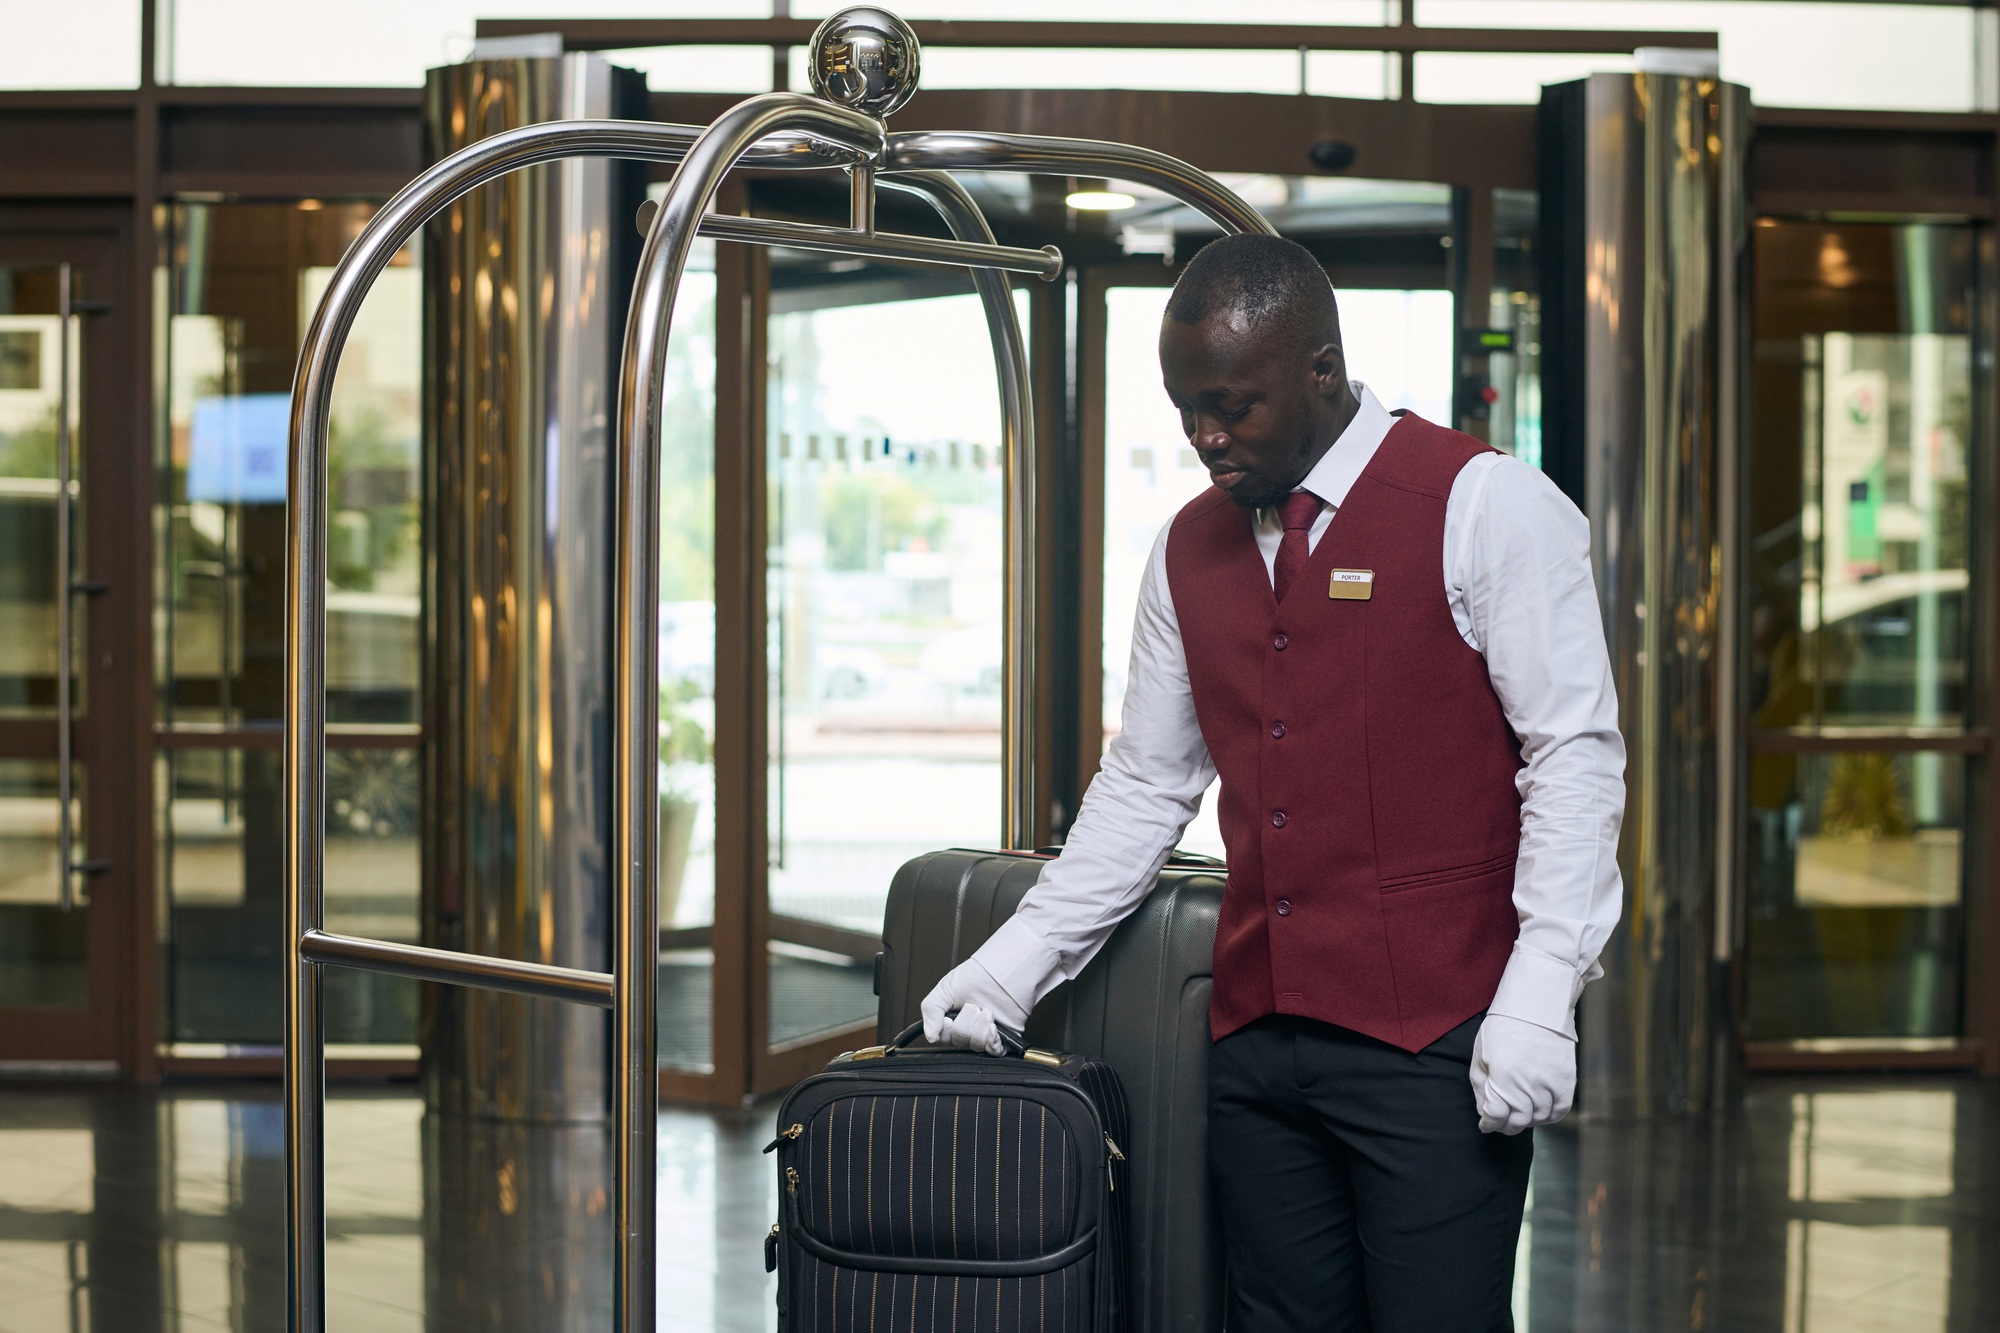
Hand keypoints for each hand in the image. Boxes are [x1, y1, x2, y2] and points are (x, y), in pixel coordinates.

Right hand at [920, 957, 1029, 1055]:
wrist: (1004, 970)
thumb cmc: (978, 974)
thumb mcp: (945, 988)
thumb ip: (931, 1011)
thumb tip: (930, 1036)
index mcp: (953, 1017)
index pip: (943, 1037)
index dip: (945, 1030)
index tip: (949, 1018)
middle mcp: (969, 1026)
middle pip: (959, 1041)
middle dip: (965, 1023)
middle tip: (972, 1006)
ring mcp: (985, 1032)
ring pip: (976, 1045)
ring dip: (980, 1028)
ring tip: (987, 1011)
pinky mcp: (1003, 1037)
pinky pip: (994, 1050)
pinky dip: (992, 1040)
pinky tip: (993, 1027)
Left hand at [1470, 1013, 1575, 1134]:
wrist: (1536, 1007)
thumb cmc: (1503, 1027)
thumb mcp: (1481, 1055)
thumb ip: (1481, 1087)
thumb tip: (1484, 1112)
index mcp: (1503, 1079)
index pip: (1496, 1116)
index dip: (1489, 1124)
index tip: (1486, 1124)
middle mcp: (1527, 1087)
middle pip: (1518, 1122)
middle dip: (1506, 1126)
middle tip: (1501, 1122)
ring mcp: (1549, 1085)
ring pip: (1538, 1119)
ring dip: (1527, 1121)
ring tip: (1519, 1114)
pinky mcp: (1566, 1082)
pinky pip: (1559, 1111)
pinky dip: (1549, 1116)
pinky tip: (1539, 1111)